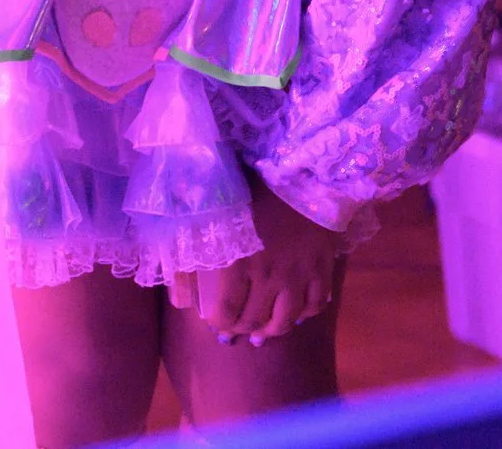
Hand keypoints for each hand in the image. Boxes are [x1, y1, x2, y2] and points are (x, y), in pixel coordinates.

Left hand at [168, 181, 338, 344]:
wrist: (303, 169)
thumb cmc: (254, 187)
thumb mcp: (215, 216)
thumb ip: (192, 255)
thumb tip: (179, 297)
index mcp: (238, 264)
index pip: (225, 312)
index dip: (219, 322)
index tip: (215, 318)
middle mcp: (268, 277)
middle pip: (254, 321)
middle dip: (241, 328)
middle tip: (237, 327)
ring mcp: (298, 276)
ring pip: (286, 321)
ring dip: (271, 330)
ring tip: (263, 331)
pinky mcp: (322, 268)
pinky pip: (316, 304)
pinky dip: (305, 313)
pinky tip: (296, 312)